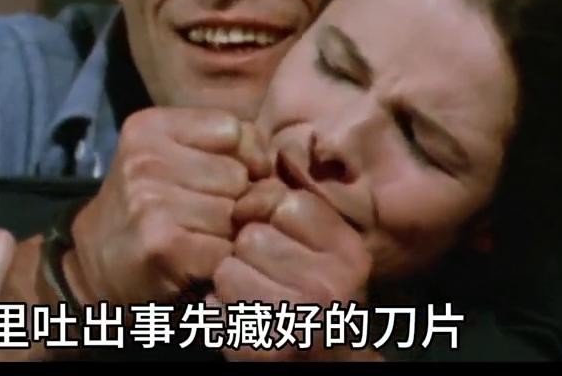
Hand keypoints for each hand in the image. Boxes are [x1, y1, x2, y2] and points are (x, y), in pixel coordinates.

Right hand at [68, 107, 269, 305]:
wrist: (94, 265)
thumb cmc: (148, 208)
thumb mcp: (174, 159)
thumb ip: (227, 148)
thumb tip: (273, 169)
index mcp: (150, 128)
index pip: (234, 129)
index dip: (245, 159)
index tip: (227, 181)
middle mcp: (145, 159)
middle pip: (238, 174)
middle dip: (237, 201)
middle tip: (205, 219)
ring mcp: (150, 201)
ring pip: (236, 213)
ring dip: (229, 235)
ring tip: (199, 240)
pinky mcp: (162, 244)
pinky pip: (226, 249)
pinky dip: (220, 263)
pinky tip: (196, 263)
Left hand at [212, 178, 373, 360]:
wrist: (328, 361)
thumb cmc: (316, 292)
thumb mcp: (322, 246)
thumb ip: (289, 210)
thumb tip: (242, 202)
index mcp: (348, 253)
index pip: (287, 204)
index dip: (269, 214)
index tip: (275, 236)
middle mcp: (328, 286)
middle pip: (251, 237)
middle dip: (250, 253)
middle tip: (270, 277)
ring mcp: (296, 320)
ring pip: (227, 270)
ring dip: (232, 282)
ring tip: (257, 298)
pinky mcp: (262, 349)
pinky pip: (213, 306)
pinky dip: (219, 312)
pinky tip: (244, 320)